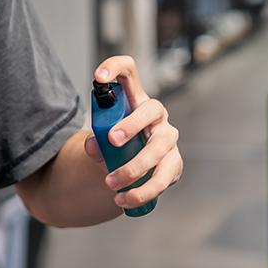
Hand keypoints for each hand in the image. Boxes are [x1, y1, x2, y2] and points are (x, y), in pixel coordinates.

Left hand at [84, 55, 182, 210]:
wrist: (130, 166)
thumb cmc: (115, 144)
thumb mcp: (100, 140)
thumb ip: (95, 141)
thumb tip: (92, 146)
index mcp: (134, 98)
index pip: (129, 71)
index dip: (114, 67)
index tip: (97, 77)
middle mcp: (155, 114)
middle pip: (151, 109)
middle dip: (132, 124)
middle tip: (111, 141)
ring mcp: (168, 138)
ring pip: (159, 148)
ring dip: (135, 167)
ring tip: (110, 183)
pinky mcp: (174, 163)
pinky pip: (163, 177)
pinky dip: (142, 192)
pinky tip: (123, 200)